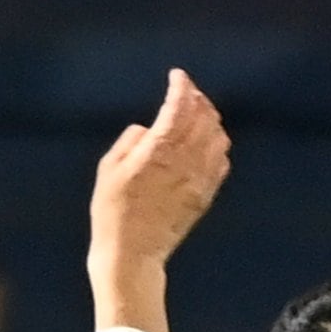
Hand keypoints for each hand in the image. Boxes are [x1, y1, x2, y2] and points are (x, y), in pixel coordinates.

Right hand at [87, 68, 230, 331]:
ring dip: (210, 121)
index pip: (179, 106)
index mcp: (158, 151)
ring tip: (198, 117)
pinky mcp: (204, 196)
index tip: (177, 76)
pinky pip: (221, 162)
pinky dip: (216, 146)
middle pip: (203, 117)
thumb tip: (148, 129)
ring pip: (217, 137)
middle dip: (197, 99)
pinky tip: (206, 145)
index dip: (181, 86)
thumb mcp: (109, 169)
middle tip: (187, 94)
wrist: (132, 255)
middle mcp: (184, 162)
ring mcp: (198, 180)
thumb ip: (131, 141)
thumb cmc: (112, 212)